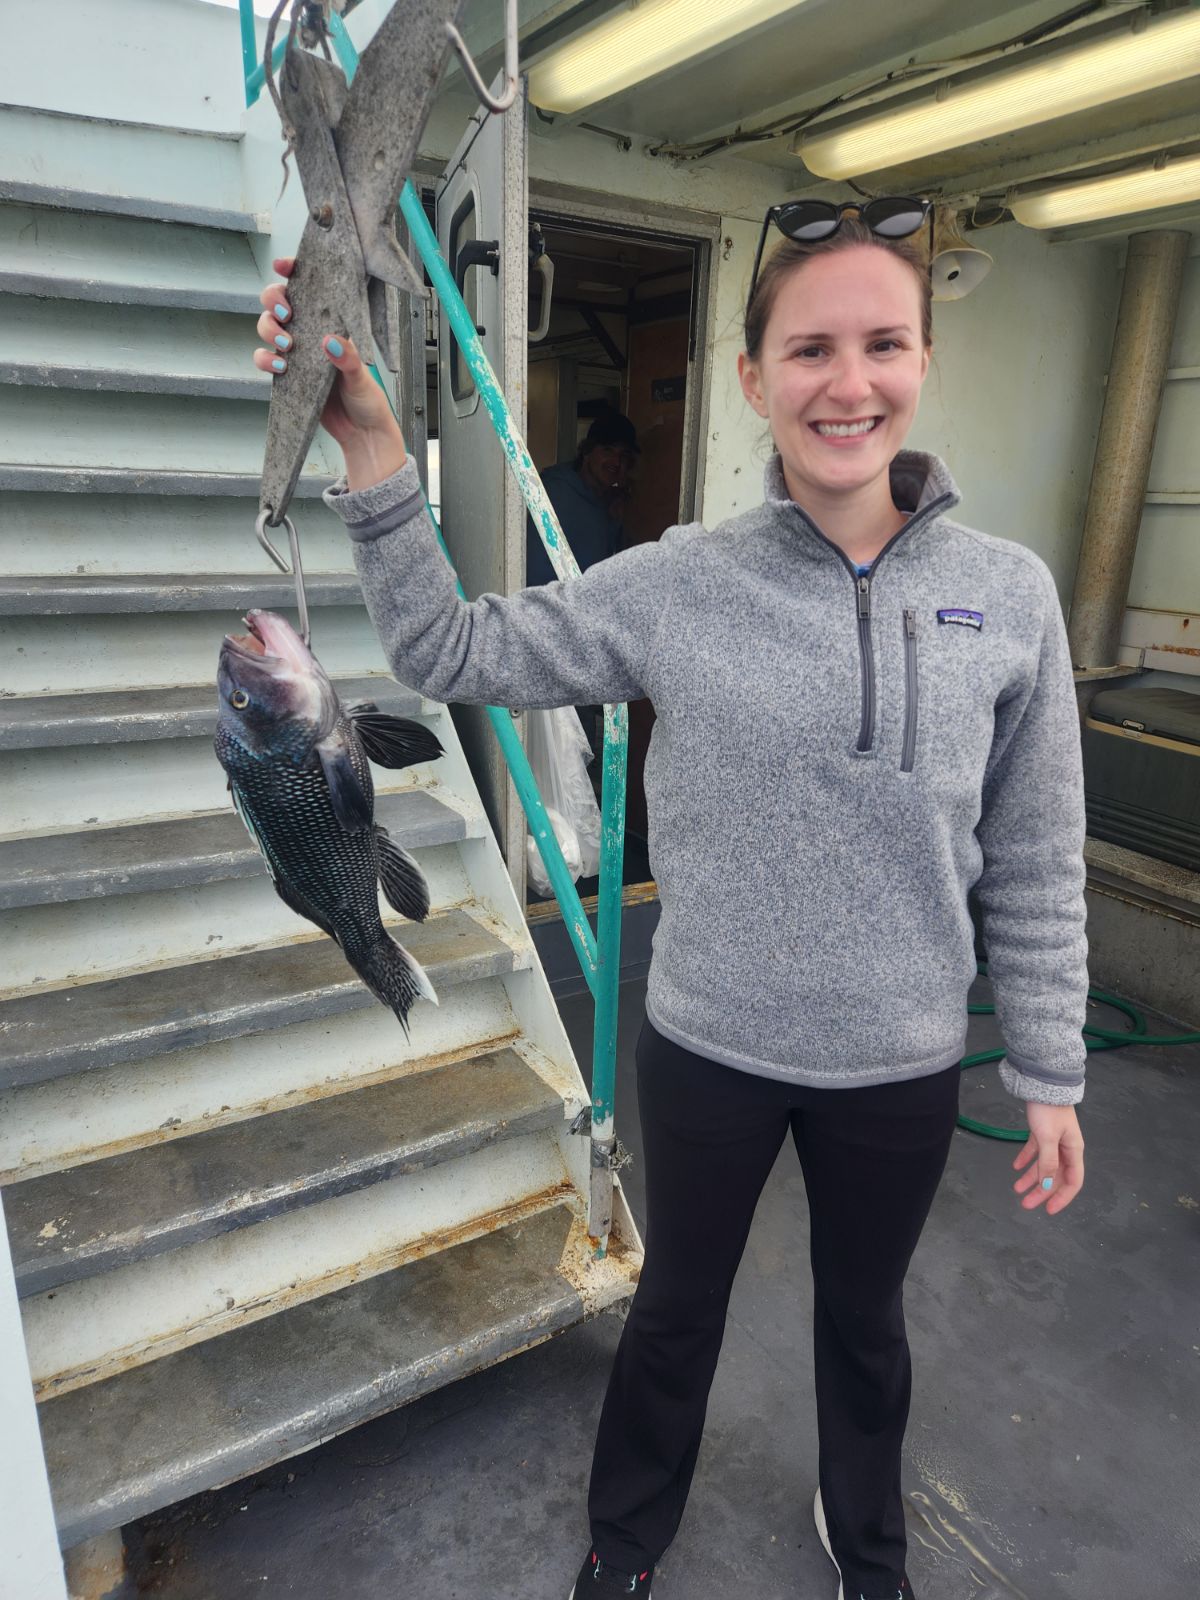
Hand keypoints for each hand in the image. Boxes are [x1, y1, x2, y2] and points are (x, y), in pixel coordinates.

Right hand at [255, 257, 405, 487]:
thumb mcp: (362, 378)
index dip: (292, 272)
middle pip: (278, 303)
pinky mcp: (288, 375)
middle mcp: (312, 333)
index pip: (310, 288)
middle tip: (287, 314)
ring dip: (269, 331)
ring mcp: (298, 353)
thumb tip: (330, 342)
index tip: (282, 267)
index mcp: (333, 324)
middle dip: (274, 301)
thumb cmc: (369, 402)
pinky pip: (266, 359)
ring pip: (268, 328)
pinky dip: (266, 359)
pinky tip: (280, 368)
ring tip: (287, 347)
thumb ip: (348, 359)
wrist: (362, 435)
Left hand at [1012, 1103, 1083, 1214]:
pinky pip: (1035, 1151)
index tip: (1048, 1210)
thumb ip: (1048, 1163)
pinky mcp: (1042, 1132)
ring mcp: (1054, 1140)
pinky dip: (1026, 1159)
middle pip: (1056, 1176)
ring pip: (1044, 1165)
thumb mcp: (1048, 1138)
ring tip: (1016, 1188)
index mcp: (1074, 1151)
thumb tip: (1048, 1186)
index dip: (1062, 1198)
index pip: (1073, 1181)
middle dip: (1042, 1191)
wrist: (1043, 1083)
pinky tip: (1015, 1167)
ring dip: (1032, 1178)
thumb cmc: (1048, 1111)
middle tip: (1026, 1204)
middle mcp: (1066, 1148)